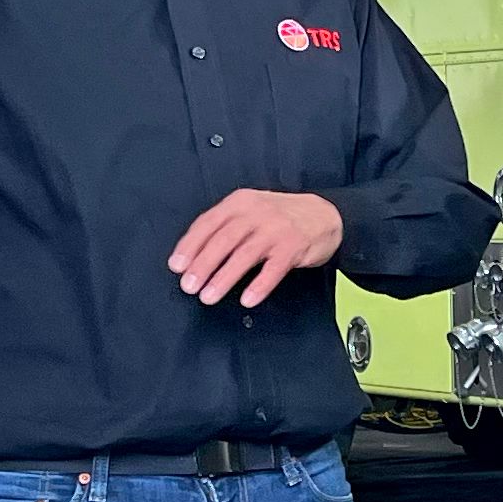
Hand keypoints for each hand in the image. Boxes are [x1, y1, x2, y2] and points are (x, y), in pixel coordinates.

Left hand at [169, 189, 346, 306]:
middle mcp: (257, 212)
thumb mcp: (250, 211)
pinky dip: (259, 285)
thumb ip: (224, 227)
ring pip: (245, 255)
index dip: (190, 245)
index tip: (177, 266)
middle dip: (203, 264)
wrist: (325, 215)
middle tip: (189, 285)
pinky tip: (247, 299)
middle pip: (224, 239)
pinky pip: (274, 269)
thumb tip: (192, 256)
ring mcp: (277, 229)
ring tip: (209, 296)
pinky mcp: (295, 246)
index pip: (209, 223)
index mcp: (240, 202)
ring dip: (224, 277)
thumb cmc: (280, 217)